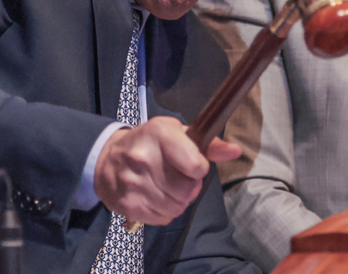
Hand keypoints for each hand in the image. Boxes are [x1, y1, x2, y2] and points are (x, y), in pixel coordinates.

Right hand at [94, 116, 240, 225]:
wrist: (108, 159)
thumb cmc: (149, 143)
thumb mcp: (177, 133)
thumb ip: (208, 144)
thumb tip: (235, 151)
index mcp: (159, 133)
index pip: (195, 165)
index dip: (199, 168)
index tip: (193, 164)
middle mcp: (144, 157)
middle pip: (188, 190)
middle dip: (190, 185)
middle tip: (178, 175)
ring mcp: (134, 182)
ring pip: (177, 206)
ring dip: (178, 199)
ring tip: (167, 184)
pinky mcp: (129, 204)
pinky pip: (164, 218)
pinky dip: (165, 210)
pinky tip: (156, 195)